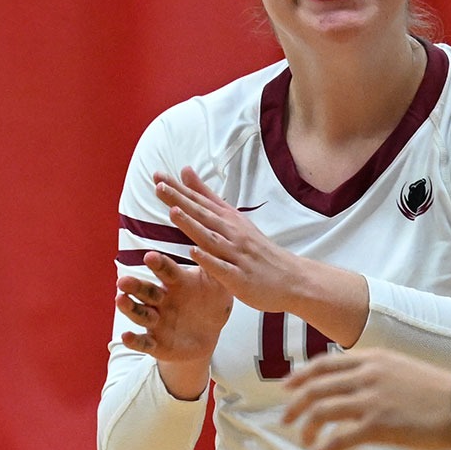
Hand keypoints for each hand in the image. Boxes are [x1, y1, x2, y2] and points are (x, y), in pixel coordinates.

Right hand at [116, 250, 232, 364]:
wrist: (210, 334)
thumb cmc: (213, 303)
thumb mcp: (218, 286)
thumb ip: (215, 267)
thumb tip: (218, 241)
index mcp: (176, 283)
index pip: (166, 270)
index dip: (158, 264)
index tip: (150, 256)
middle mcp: (162, 300)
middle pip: (146, 291)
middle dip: (134, 286)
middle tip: (123, 281)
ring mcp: (157, 322)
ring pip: (140, 313)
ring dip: (130, 308)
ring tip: (120, 300)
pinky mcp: (156, 343)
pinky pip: (144, 342)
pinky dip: (135, 341)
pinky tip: (126, 337)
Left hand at [156, 167, 311, 313]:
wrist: (292, 278)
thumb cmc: (258, 250)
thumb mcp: (234, 219)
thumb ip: (207, 197)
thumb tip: (185, 171)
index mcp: (229, 221)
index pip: (200, 202)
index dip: (179, 189)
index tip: (158, 175)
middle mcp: (232, 234)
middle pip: (203, 215)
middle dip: (181, 201)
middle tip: (160, 186)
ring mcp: (236, 255)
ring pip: (211, 239)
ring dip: (192, 225)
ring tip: (174, 212)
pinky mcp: (239, 277)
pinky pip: (222, 268)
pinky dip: (209, 259)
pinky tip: (194, 252)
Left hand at [282, 349, 450, 449]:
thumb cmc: (439, 392)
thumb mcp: (403, 369)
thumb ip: (377, 373)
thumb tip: (356, 385)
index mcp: (373, 359)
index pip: (324, 364)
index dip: (301, 376)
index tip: (288, 387)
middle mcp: (367, 375)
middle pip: (316, 388)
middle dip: (296, 405)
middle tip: (287, 420)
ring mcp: (371, 400)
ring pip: (321, 412)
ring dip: (307, 429)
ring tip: (305, 441)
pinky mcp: (378, 425)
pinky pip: (339, 439)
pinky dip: (324, 448)